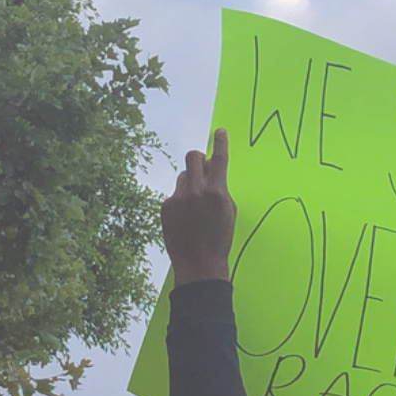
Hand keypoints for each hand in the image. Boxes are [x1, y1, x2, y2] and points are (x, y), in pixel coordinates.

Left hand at [162, 128, 236, 285]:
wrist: (199, 263)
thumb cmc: (219, 238)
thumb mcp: (229, 212)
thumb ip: (222, 189)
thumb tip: (213, 171)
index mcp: (217, 191)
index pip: (219, 159)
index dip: (220, 142)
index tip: (220, 132)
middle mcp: (196, 190)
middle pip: (193, 157)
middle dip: (198, 159)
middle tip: (202, 168)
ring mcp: (179, 197)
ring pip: (183, 177)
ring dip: (190, 184)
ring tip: (195, 206)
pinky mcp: (166, 206)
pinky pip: (174, 194)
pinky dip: (180, 202)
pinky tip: (185, 218)